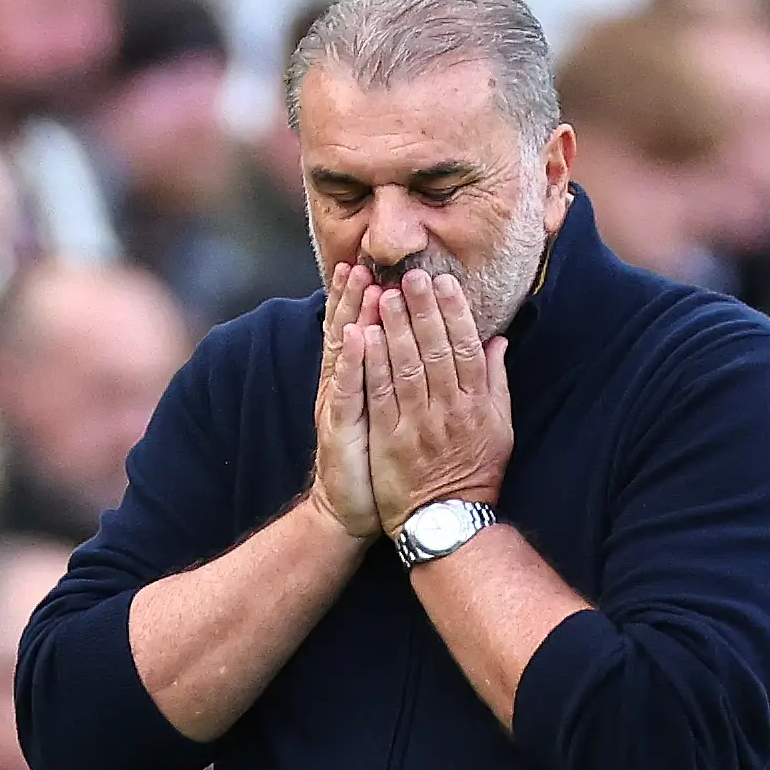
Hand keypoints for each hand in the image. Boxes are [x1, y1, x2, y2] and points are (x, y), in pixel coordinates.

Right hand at [310, 263, 383, 538]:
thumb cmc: (377, 466)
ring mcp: (340, 404)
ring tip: (360, 281)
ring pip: (346, 351)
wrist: (348, 511)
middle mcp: (347, 387)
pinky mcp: (339, 426)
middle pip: (352, 330)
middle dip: (359, 294)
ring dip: (352, 314)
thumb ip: (408, 386)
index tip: (385, 265)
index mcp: (365, 383)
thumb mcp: (392, 421)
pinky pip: (346, 389)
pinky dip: (351, 361)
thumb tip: (430, 353)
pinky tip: (356, 336)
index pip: (370, 331)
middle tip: (366, 258)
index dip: (373, 299)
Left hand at [364, 271, 511, 536]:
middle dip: (422, 309)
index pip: (466, 348)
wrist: (447, 523)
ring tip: (385, 293)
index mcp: (477, 404)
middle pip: (435, 350)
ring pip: (406, 366)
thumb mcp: (500, 430)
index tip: (445, 282)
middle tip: (410, 275)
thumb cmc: (476, 475)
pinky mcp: (390, 439)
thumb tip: (497, 341)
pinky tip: (366, 335)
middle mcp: (449, 410)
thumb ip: (497, 384)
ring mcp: (418, 425)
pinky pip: (381, 395)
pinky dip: (373, 363)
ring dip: (395, 327)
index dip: (454, 312)